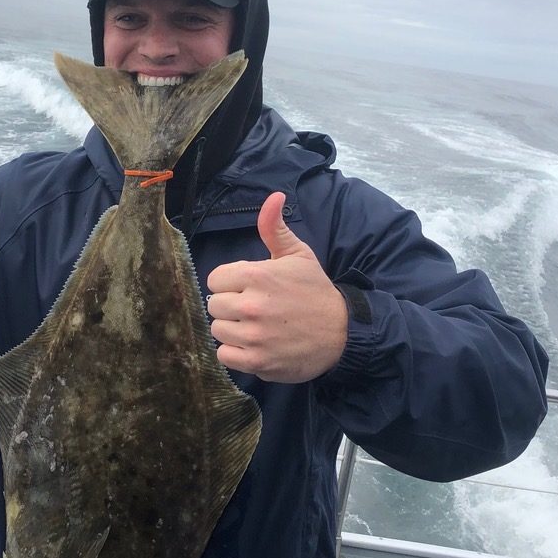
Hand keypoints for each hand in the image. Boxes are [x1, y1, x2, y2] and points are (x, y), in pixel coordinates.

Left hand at [206, 192, 347, 382]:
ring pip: (217, 330)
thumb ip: (275, 228)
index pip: (215, 279)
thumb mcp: (298, 255)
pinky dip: (235, 353)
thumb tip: (274, 196)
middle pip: (214, 305)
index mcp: (257, 275)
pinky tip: (253, 345)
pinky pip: (224, 356)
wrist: (342, 332)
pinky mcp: (257, 362)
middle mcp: (252, 305)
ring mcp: (254, 336)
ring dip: (232, 330)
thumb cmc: (315, 292)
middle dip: (230, 306)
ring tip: (254, 328)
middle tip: (253, 309)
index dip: (229, 283)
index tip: (247, 288)